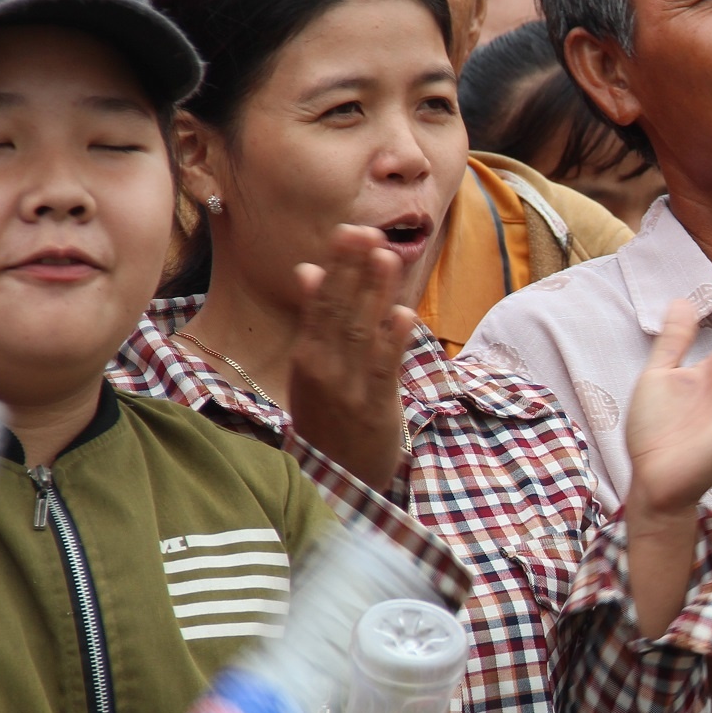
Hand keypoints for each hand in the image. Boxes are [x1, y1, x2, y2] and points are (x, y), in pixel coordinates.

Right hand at [290, 225, 415, 492]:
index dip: (338, 267)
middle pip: (339, 312)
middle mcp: (323, 370)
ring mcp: (348, 390)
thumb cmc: (329, 418)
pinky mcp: (375, 411)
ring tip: (386, 257)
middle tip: (367, 232)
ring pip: (361, 335)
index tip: (351, 232)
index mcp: (308, 357)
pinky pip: (384, 371)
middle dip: (353, 271)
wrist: (334, 481)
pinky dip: (392, 342)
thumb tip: (309, 269)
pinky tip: (403, 315)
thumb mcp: (314, 369)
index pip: (322, 303)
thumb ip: (317, 320)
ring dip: (374, 295)